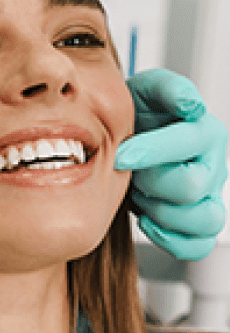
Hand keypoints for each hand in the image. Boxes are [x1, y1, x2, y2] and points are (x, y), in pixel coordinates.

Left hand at [115, 69, 227, 260]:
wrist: (127, 138)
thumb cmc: (138, 115)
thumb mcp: (146, 90)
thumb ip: (167, 88)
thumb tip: (190, 104)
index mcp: (204, 132)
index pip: (187, 144)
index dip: (150, 151)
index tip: (120, 155)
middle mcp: (213, 165)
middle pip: (192, 187)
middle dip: (151, 182)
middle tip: (130, 173)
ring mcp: (209, 196)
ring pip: (205, 220)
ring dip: (163, 213)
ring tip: (141, 196)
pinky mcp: (198, 221)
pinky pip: (199, 245)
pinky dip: (172, 240)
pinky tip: (148, 221)